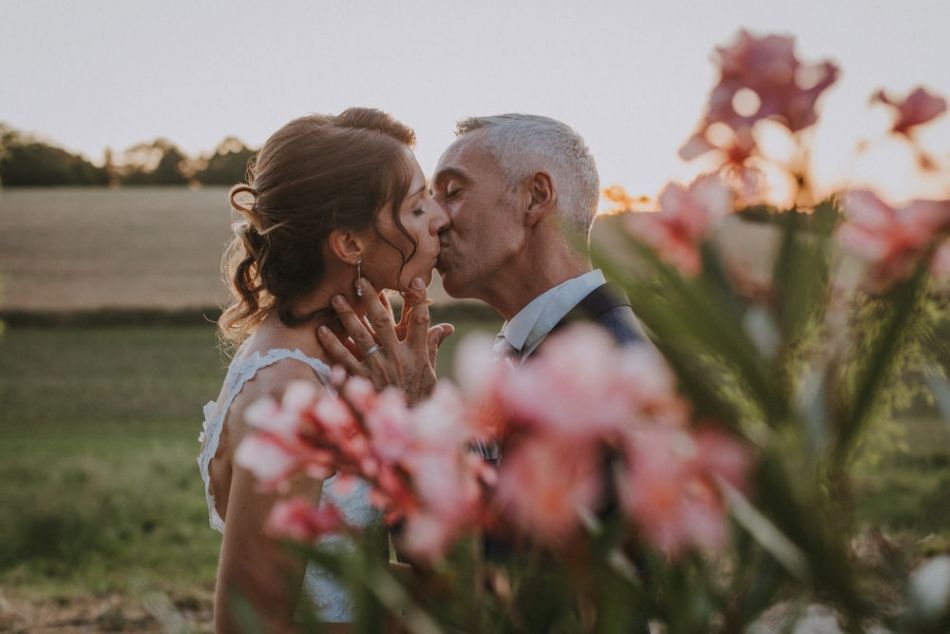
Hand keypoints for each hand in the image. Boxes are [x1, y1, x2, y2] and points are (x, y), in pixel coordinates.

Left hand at [317, 277, 453, 404]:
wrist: (405, 428)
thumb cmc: (419, 399)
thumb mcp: (430, 374)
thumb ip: (432, 348)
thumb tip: (447, 327)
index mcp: (417, 354)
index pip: (420, 321)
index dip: (419, 299)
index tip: (415, 279)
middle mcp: (397, 357)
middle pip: (383, 321)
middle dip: (372, 298)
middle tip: (360, 280)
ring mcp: (377, 367)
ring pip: (360, 335)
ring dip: (347, 315)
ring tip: (336, 298)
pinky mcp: (361, 379)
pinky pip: (344, 358)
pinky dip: (333, 344)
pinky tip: (323, 330)